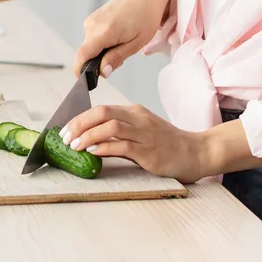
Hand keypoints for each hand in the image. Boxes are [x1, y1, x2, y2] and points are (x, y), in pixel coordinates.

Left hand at [59, 104, 210, 183]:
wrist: (196, 152)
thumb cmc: (167, 144)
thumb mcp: (142, 130)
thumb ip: (120, 131)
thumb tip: (90, 138)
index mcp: (135, 112)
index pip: (101, 109)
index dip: (80, 118)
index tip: (66, 129)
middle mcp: (139, 119)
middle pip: (102, 113)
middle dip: (79, 124)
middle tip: (65, 136)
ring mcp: (145, 135)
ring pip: (110, 127)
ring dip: (88, 136)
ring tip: (74, 146)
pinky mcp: (149, 152)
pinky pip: (122, 146)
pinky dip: (104, 148)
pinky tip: (93, 152)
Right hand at [73, 0, 171, 78]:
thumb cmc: (146, 15)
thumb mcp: (136, 43)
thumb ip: (117, 58)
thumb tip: (102, 72)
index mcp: (104, 31)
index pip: (82, 55)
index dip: (80, 70)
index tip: (85, 81)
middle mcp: (93, 25)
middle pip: (87, 53)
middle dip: (98, 62)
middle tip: (120, 59)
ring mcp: (91, 20)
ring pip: (90, 46)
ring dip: (102, 52)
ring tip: (122, 43)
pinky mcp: (92, 19)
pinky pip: (92, 38)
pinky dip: (102, 44)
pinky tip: (117, 37)